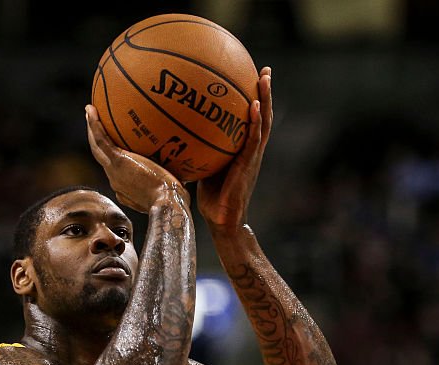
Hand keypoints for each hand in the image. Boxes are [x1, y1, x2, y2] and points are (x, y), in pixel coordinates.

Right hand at [85, 105, 188, 212]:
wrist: (168, 204)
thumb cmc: (176, 200)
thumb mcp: (174, 186)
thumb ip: (174, 175)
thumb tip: (186, 165)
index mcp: (126, 188)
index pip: (117, 170)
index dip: (113, 157)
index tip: (116, 147)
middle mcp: (116, 179)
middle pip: (102, 156)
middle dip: (97, 141)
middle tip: (95, 124)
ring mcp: (114, 171)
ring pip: (97, 147)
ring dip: (92, 129)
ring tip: (90, 112)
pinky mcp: (117, 162)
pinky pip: (101, 139)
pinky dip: (94, 125)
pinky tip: (92, 109)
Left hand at [197, 66, 272, 231]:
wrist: (222, 220)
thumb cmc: (210, 197)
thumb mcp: (202, 166)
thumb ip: (197, 148)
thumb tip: (172, 130)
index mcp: (243, 150)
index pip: (251, 121)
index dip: (254, 100)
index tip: (253, 78)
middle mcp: (251, 150)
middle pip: (263, 116)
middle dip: (266, 93)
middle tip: (266, 71)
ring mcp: (253, 157)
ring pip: (264, 124)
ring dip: (266, 100)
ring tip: (265, 79)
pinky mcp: (249, 165)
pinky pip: (254, 140)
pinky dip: (256, 122)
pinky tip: (254, 105)